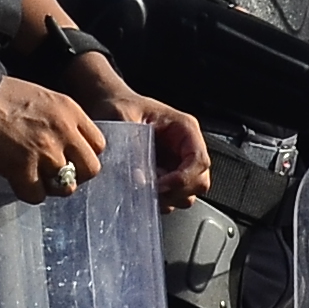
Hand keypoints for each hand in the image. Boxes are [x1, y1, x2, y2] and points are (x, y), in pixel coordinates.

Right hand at [0, 75, 106, 203]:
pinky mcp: (22, 168)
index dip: (83, 155)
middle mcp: (64, 132)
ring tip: (33, 177)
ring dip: (50, 186)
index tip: (68, 157)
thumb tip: (60, 142)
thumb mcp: (40, 97)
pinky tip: (15, 180)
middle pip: (91, 169)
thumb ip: (57, 119)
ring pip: (66, 187)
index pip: (98, 145)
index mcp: (70, 110)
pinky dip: (27, 192)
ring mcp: (45, 151)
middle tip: (53, 173)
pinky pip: (37, 196)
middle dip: (74, 175)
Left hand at [106, 91, 209, 207]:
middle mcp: (186, 148)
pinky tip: (139, 191)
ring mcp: (177, 164)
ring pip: (187, 194)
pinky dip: (157, 201)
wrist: (108, 106)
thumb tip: (139, 175)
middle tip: (149, 190)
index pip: (199, 160)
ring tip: (142, 189)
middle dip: (176, 191)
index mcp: (184, 129)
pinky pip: (170, 198)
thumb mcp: (123, 117)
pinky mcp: (165, 177)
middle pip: (199, 181)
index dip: (183, 178)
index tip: (159, 185)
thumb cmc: (119, 106)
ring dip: (166, 198)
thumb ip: (133, 144)